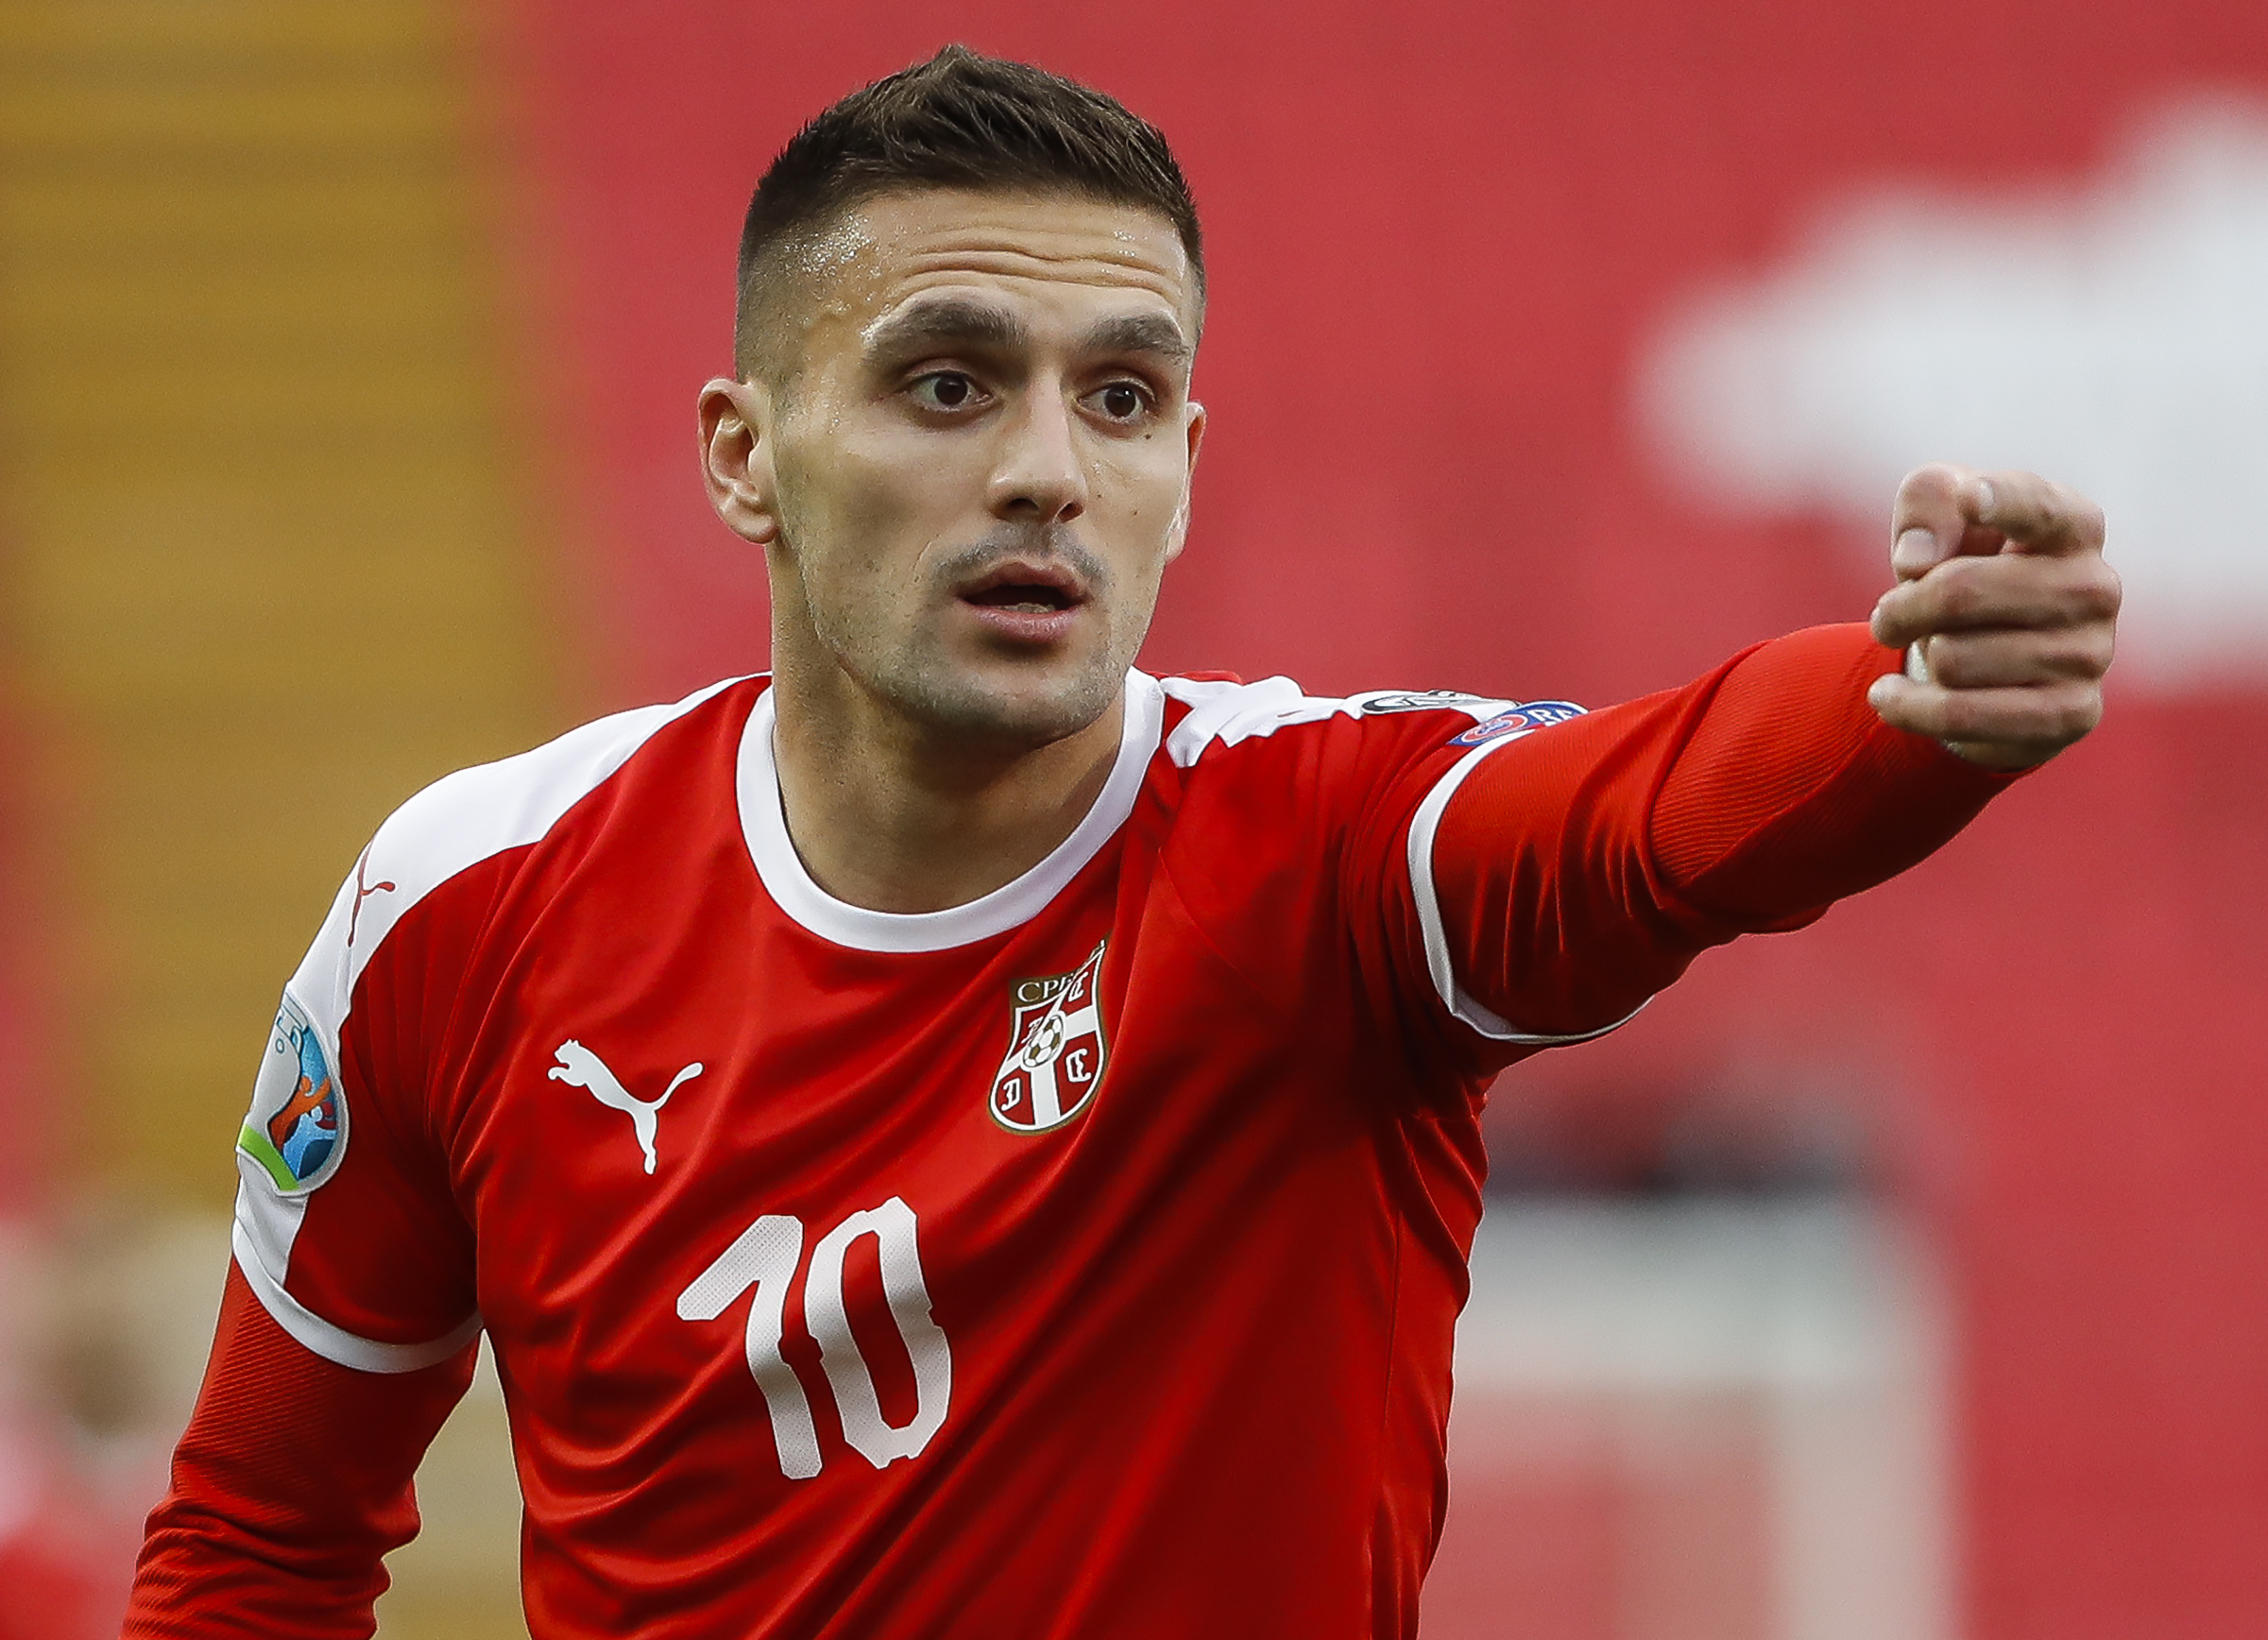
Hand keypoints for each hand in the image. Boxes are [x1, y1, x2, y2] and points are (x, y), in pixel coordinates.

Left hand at [1867, 464, 2120, 769]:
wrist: (1992, 663)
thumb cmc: (1966, 568)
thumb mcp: (1940, 519)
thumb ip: (1927, 503)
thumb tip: (1917, 559)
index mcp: (2074, 525)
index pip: (2038, 507)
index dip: (2001, 501)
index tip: (1970, 497)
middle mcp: (2095, 588)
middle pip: (1960, 591)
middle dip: (1901, 607)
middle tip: (1888, 617)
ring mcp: (2090, 655)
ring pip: (1952, 659)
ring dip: (1919, 656)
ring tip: (1930, 650)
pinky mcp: (2071, 714)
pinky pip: (1959, 715)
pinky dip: (1907, 708)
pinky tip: (1890, 697)